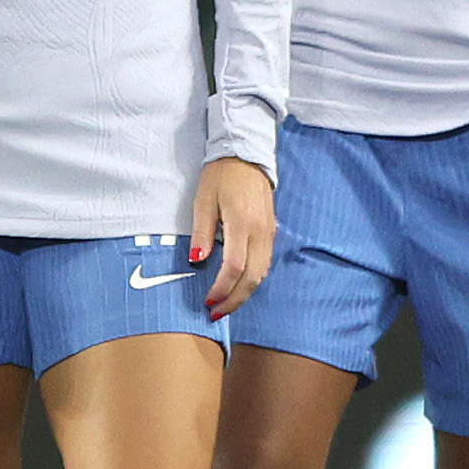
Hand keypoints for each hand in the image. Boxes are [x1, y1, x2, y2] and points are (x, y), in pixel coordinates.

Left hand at [185, 155, 277, 318]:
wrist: (246, 155)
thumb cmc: (221, 176)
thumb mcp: (203, 201)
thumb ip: (202, 232)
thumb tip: (197, 261)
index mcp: (242, 223)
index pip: (234, 267)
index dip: (221, 288)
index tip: (207, 300)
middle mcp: (260, 231)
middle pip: (253, 277)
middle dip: (234, 299)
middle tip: (216, 313)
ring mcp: (269, 232)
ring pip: (262, 273)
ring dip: (245, 293)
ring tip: (226, 305)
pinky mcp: (271, 231)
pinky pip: (265, 263)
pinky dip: (252, 280)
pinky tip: (239, 286)